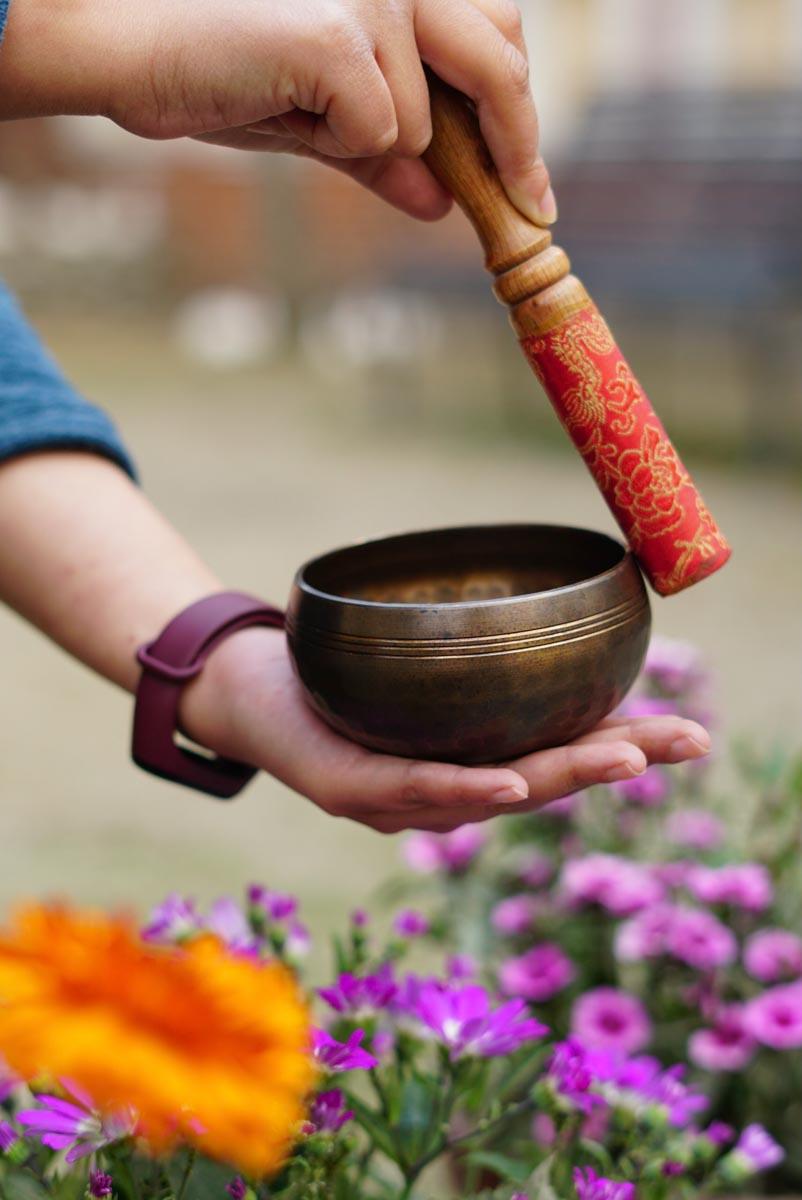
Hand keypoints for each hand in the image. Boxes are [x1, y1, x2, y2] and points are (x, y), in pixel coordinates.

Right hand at [0, 0, 554, 223]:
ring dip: (375, 143)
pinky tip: (283, 105)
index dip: (519, 116)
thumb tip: (444, 204)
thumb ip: (390, 158)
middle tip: (529, 207)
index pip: (498, 39)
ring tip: (303, 112)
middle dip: (514, 144)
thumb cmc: (234, 81)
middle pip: (499, 62)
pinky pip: (380, 132)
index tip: (530, 185)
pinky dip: (336, 144)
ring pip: (428, 117)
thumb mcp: (329, 127)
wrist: (145, 60)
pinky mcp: (340, 32)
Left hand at [181, 627, 711, 833]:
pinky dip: (459, 785)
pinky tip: (506, 779)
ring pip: (487, 792)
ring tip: (623, 755)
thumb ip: (479, 661)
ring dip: (558, 774)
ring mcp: (393, 803)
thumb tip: (549, 607)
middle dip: (613, 762)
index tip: (687, 735)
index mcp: (467, 769)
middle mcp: (440, 798)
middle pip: (539, 783)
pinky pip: (408, 786)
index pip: (557, 760)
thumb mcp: (422, 667)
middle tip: (686, 743)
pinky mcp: (343, 788)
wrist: (242, 691)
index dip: (623, 749)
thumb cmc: (339, 677)